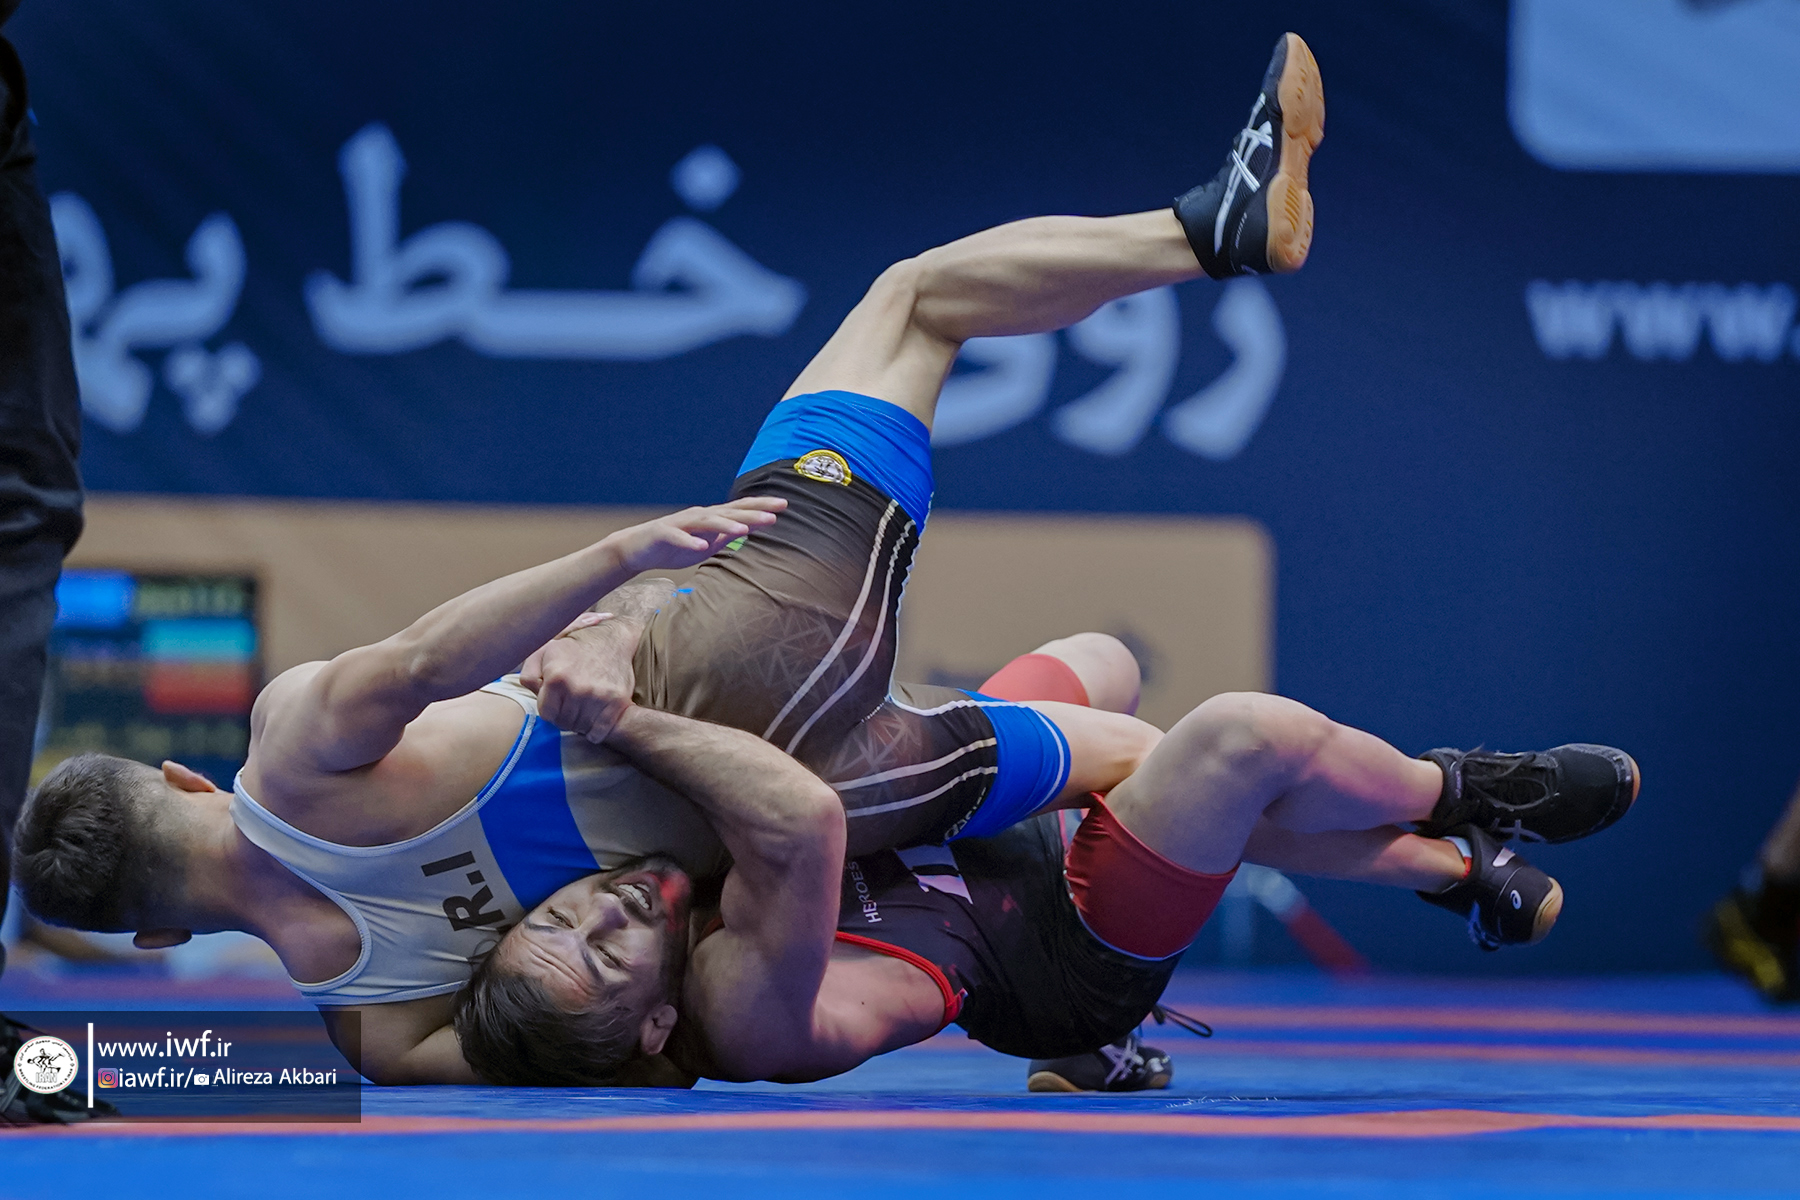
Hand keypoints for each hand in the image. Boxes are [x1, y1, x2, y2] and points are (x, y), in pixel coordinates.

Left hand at [521, 612, 637, 743]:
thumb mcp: (545, 652)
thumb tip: (533, 693)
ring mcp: (598, 697)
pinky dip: (595, 731)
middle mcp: (577, 689)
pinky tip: (595, 719)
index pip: (546, 714)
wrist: (612, 640)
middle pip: (564, 722)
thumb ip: (530, 673)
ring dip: (580, 723)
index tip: (558, 702)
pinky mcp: (617, 702)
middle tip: (572, 704)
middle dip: (565, 716)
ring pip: (580, 728)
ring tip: (583, 708)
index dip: (551, 709)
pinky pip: (599, 733)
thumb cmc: (575, 647)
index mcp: (556, 678)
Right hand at [608, 497, 784, 572]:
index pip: (740, 510)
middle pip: (729, 513)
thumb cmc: (675, 547)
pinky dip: (690, 541)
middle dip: (751, 514)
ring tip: (743, 530)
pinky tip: (702, 546)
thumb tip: (750, 532)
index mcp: (711, 519)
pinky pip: (679, 537)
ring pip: (706, 522)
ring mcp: (682, 523)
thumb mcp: (707, 544)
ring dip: (725, 525)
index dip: (761, 507)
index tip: (784, 505)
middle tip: (774, 516)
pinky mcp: (664, 533)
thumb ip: (727, 537)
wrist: (638, 549)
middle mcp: (699, 516)